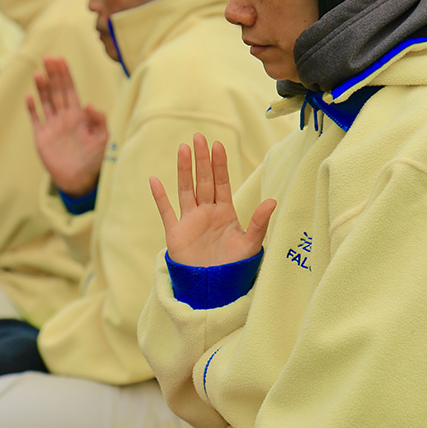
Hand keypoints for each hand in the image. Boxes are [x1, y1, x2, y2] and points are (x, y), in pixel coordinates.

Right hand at [26, 56, 107, 196]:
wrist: (80, 181)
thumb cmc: (95, 159)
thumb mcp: (103, 139)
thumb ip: (99, 121)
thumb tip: (90, 104)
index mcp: (78, 116)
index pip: (70, 90)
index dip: (65, 75)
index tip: (60, 59)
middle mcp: (64, 118)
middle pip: (57, 91)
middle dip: (53, 75)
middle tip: (48, 58)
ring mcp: (52, 126)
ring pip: (46, 102)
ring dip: (42, 87)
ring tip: (38, 72)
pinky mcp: (42, 138)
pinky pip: (35, 120)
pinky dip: (32, 108)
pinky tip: (29, 96)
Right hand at [149, 133, 275, 267]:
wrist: (214, 290)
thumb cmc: (234, 268)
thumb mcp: (250, 245)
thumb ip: (259, 223)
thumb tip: (272, 202)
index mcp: (225, 213)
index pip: (221, 183)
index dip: (219, 165)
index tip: (217, 145)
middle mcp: (207, 213)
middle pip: (203, 180)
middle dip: (201, 160)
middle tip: (198, 137)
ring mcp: (190, 221)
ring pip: (186, 190)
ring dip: (183, 170)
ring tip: (182, 148)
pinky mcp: (176, 233)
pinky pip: (166, 211)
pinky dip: (160, 197)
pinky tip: (154, 180)